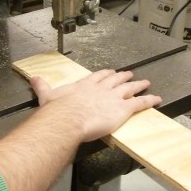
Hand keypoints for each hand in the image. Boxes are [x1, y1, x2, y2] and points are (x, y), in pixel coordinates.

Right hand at [30, 69, 161, 142]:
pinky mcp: (123, 109)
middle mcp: (101, 89)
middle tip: (129, 74)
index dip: (105, 74)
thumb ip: (42, 87)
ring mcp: (113, 98)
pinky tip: (156, 98)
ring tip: (145, 82)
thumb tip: (34, 78)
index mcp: (85, 85)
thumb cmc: (58, 110)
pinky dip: (149, 100)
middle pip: (115, 80)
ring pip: (129, 89)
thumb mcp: (47, 95)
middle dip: (123, 77)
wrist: (68, 118)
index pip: (97, 76)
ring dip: (138, 85)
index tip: (110, 72)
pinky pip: (139, 103)